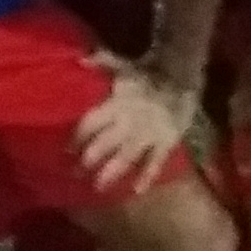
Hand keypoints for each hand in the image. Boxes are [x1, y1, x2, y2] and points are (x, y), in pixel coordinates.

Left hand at [73, 57, 196, 195]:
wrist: (184, 76)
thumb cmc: (150, 71)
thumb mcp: (124, 64)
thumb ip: (101, 62)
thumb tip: (80, 60)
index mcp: (115, 105)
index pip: (90, 124)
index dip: (77, 139)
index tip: (66, 151)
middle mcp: (127, 122)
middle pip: (103, 145)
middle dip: (88, 160)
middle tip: (75, 174)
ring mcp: (147, 134)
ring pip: (125, 157)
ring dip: (110, 173)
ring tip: (98, 187)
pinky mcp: (166, 142)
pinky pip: (155, 163)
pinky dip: (146, 177)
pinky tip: (137, 191)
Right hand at [225, 22, 250, 176]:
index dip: (250, 157)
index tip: (246, 170)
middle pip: (239, 122)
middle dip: (240, 136)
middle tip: (243, 145)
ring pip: (236, 100)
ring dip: (238, 114)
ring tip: (243, 121)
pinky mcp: (249, 53)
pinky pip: (239, 78)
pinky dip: (241, 90)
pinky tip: (248, 89)